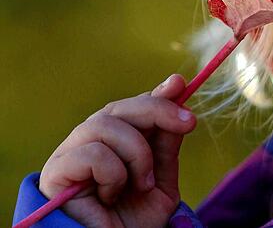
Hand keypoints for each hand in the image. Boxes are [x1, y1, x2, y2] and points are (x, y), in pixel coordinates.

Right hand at [39, 74, 195, 227]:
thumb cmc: (133, 220)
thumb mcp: (161, 179)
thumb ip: (165, 144)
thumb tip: (179, 101)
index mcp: (114, 140)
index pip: (133, 106)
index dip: (156, 94)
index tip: (179, 85)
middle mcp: (90, 141)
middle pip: (120, 107)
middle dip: (158, 110)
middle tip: (188, 123)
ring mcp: (70, 153)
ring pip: (105, 125)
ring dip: (137, 154)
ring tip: (142, 184)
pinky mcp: (56, 172)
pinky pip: (92, 154)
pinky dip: (113, 174)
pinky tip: (110, 195)